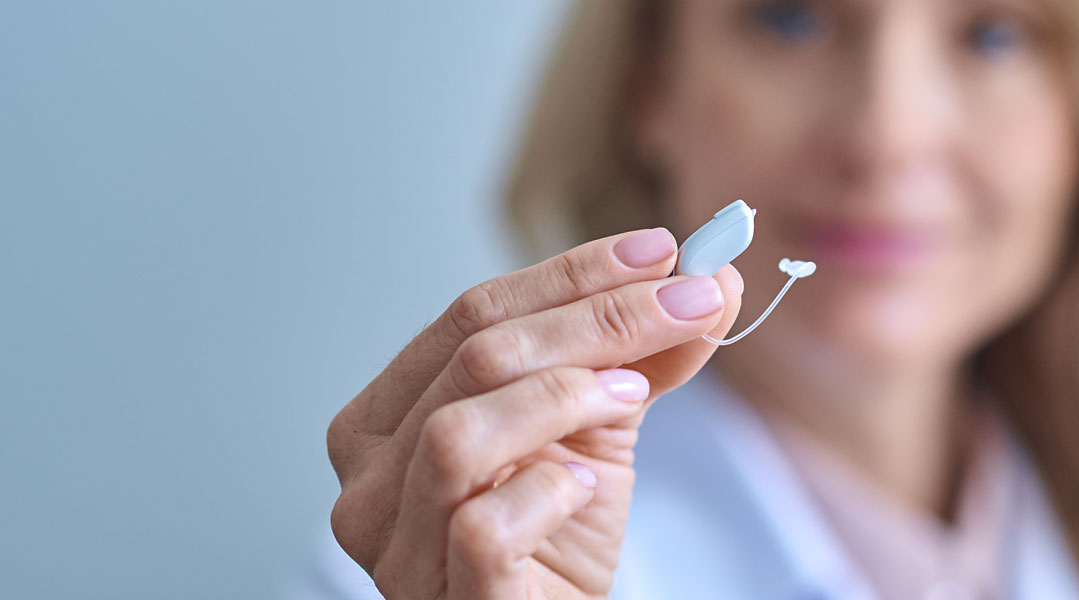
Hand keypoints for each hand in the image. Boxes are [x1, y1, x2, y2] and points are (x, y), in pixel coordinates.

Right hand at [326, 227, 743, 598]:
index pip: (470, 314)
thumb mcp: (597, 430)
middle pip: (475, 358)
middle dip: (595, 318)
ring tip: (629, 397)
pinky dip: (544, 493)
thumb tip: (710, 278)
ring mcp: (395, 546)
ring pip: (458, 434)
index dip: (570, 275)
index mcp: (387, 416)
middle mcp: (369, 478)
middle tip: (689, 302)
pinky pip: (481, 527)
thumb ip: (638, 355)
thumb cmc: (555, 541)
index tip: (662, 251)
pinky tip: (582, 488)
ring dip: (564, 397)